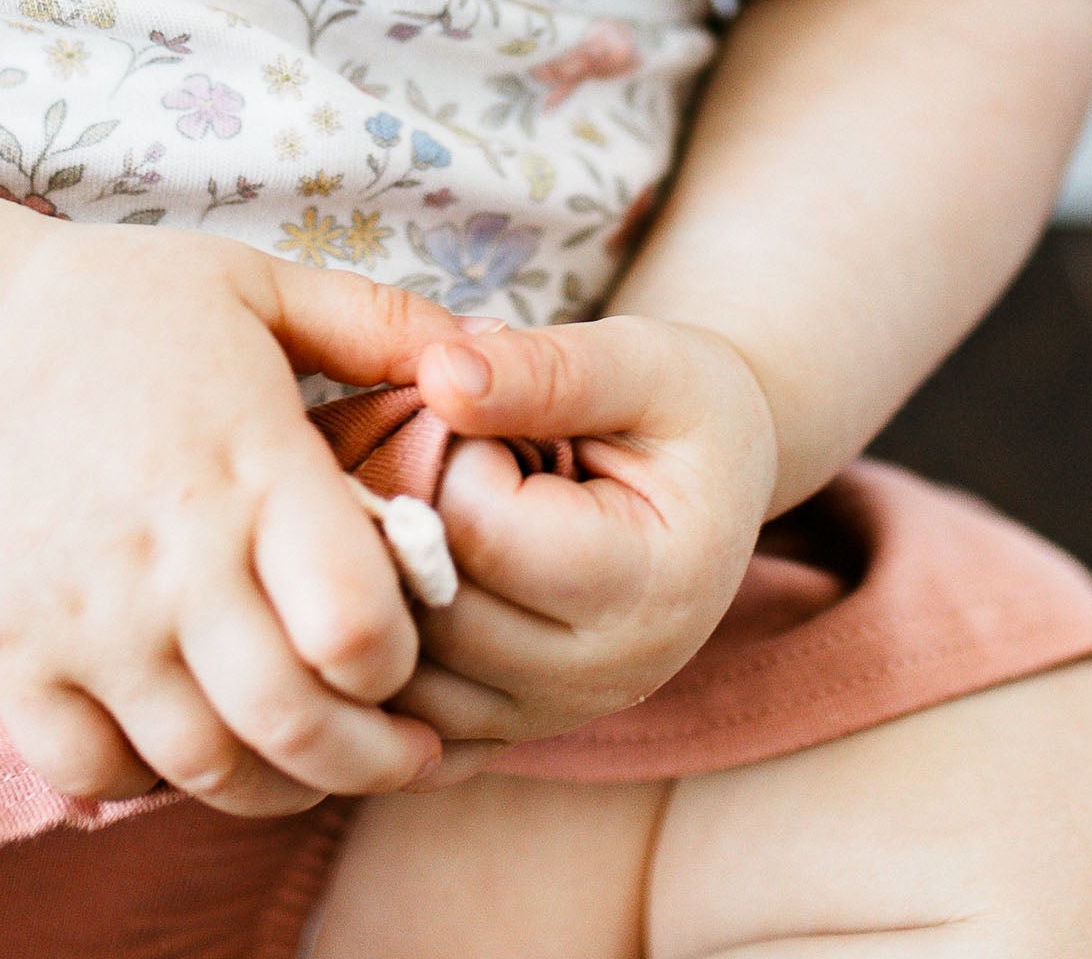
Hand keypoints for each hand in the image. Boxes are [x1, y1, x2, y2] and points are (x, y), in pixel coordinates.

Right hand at [0, 218, 462, 815]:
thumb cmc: (109, 303)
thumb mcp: (251, 279)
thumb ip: (374, 319)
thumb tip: (479, 353)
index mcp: (246, 465)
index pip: (359, 629)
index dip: (401, 660)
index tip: (404, 643)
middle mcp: (170, 557)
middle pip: (297, 728)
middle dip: (373, 762)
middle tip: (401, 752)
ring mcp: (84, 617)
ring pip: (206, 769)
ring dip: (276, 784)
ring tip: (306, 757)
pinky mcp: (9, 652)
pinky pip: (95, 775)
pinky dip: (151, 781)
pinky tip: (183, 738)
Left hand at [392, 315, 778, 789]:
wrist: (712, 478)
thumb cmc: (678, 405)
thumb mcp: (639, 361)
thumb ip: (543, 370)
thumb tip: (437, 375)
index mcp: (651, 585)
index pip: (478, 527)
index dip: (451, 447)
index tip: (484, 415)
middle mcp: (604, 676)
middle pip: (431, 605)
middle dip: (408, 512)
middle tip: (441, 453)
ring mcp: (551, 716)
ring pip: (401, 666)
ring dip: (381, 576)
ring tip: (425, 504)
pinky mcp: (506, 730)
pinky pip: (403, 714)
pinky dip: (379, 648)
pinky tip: (397, 574)